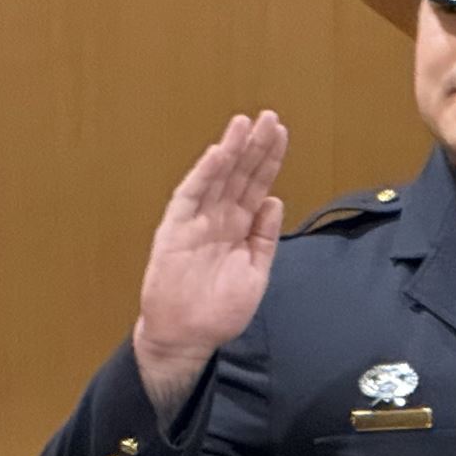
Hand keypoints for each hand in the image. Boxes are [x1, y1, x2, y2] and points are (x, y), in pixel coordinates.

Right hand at [134, 112, 288, 388]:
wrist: (188, 337)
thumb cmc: (220, 309)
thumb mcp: (256, 271)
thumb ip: (265, 237)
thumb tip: (275, 201)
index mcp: (239, 228)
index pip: (256, 186)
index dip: (268, 160)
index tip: (280, 134)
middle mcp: (218, 219)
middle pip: (239, 175)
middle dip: (254, 146)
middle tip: (269, 118)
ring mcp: (196, 222)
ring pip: (216, 179)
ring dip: (231, 150)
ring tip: (245, 124)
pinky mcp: (175, 230)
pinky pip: (190, 197)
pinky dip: (203, 175)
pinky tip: (218, 154)